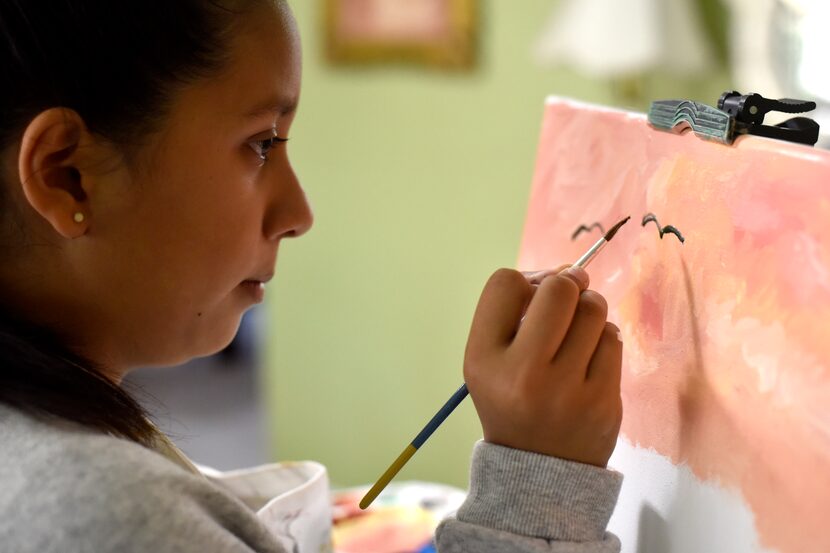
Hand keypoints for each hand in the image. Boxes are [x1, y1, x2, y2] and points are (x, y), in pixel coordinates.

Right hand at [463, 267, 622, 466]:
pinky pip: (613, 338)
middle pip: (558, 288)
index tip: (532, 298)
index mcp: (483, 359)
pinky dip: (603, 338)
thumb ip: (517, 310)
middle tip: (568, 296)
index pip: (504, 283)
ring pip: (593, 309)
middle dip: (567, 283)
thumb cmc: (514, 398)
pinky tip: (590, 357)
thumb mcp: (491, 360)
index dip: (524, 280)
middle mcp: (521, 373)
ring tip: (578, 331)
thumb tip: (570, 269)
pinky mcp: (602, 402)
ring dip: (589, 309)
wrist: (538, 471)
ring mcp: (565, 390)